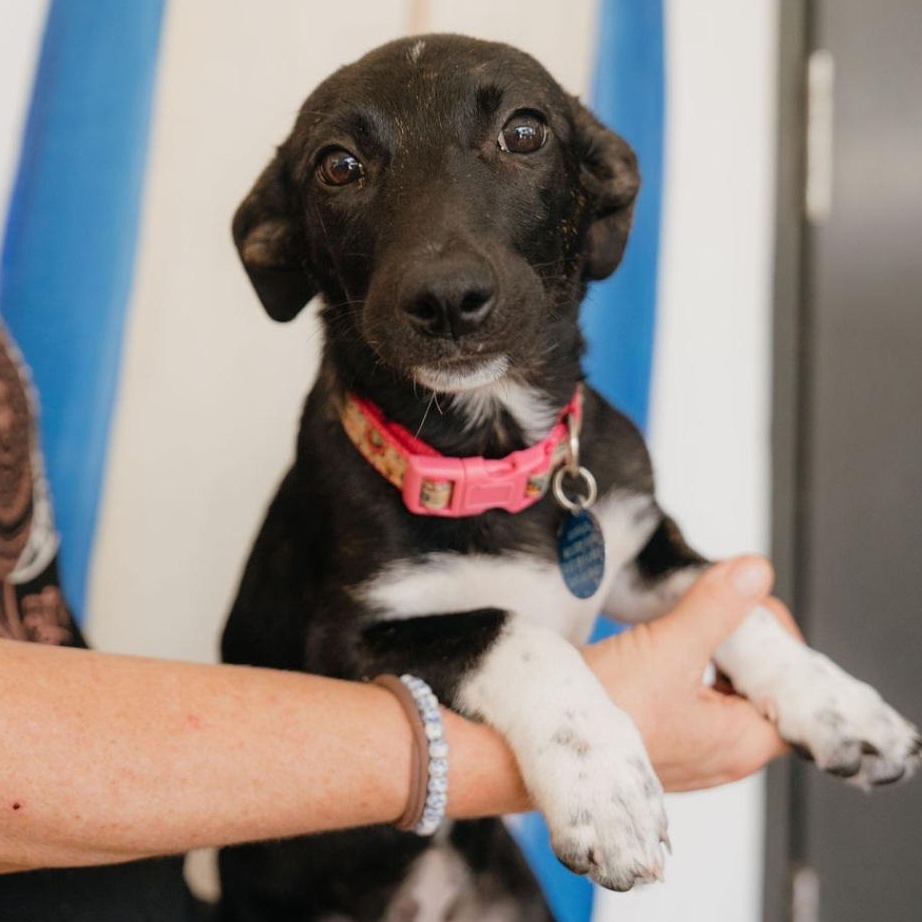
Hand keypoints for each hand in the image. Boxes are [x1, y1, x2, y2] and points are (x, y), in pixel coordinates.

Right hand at [582, 557, 797, 791]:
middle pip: (759, 678)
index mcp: (741, 742)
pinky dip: (685, 654)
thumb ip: (715, 609)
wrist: (528, 749)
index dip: (776, 638)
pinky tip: (663, 632)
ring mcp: (690, 741)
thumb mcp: (665, 652)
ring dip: (710, 640)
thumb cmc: (595, 721)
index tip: (748, 600)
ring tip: (687, 609)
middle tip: (715, 596)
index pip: (793, 685)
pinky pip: (691, 686)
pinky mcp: (660, 728)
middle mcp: (722, 748)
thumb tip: (754, 572)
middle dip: (740, 632)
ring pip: (723, 680)